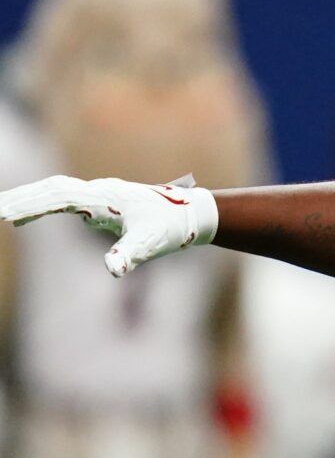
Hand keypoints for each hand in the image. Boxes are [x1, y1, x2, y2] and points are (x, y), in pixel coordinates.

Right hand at [0, 175, 216, 276]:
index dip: (31, 204)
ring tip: (4, 213)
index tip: (6, 214)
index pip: (58, 196)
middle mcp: (100, 190)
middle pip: (51, 188)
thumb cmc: (172, 228)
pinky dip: (43, 204)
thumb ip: (130, 255)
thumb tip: (113, 269)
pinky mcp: (104, 201)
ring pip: (57, 189)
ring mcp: (101, 194)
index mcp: (105, 197)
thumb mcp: (151, 244)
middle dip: (22, 198)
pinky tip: (30, 217)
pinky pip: (65, 197)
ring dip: (30, 198)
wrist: (193, 213)